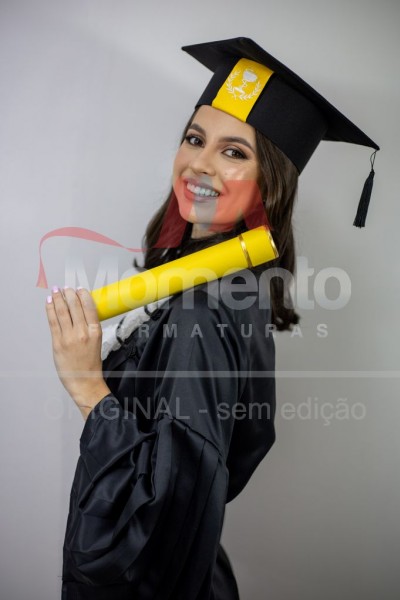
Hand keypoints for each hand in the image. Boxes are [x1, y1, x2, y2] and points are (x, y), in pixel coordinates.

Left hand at [45, 286, 110, 416]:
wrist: (85, 381)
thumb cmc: (91, 364)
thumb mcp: (97, 341)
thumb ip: (90, 326)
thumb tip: (81, 311)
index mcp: (95, 331)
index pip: (89, 306)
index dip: (83, 294)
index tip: (79, 288)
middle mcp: (82, 332)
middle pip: (75, 306)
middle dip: (69, 293)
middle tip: (66, 287)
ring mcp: (69, 337)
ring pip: (62, 311)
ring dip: (58, 298)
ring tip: (56, 290)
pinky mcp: (58, 343)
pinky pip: (53, 321)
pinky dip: (50, 309)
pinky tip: (49, 302)